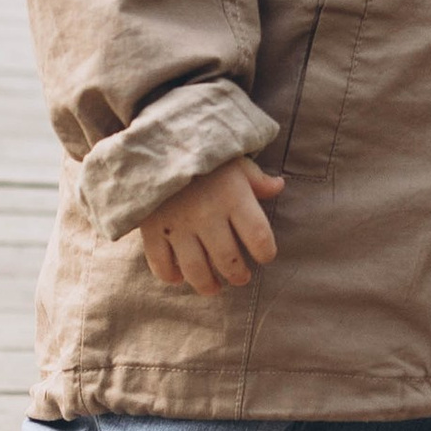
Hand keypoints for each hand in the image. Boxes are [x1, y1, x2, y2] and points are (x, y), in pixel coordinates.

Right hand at [138, 155, 285, 293]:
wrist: (153, 143)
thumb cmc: (202, 153)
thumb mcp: (234, 160)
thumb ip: (257, 179)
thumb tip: (279, 187)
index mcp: (233, 197)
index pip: (259, 237)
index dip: (266, 252)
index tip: (265, 255)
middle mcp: (207, 215)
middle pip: (229, 261)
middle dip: (238, 275)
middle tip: (241, 277)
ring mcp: (178, 225)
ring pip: (197, 270)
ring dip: (208, 285)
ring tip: (215, 287)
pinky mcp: (152, 230)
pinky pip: (161, 264)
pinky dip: (171, 275)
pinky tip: (180, 276)